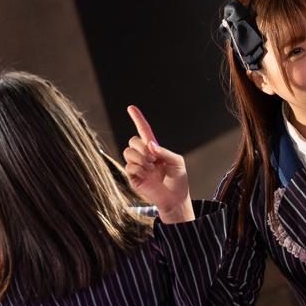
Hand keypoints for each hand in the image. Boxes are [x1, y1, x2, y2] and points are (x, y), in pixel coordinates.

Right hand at [123, 105, 193, 223]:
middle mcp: (143, 155)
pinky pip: (128, 166)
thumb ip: (164, 152)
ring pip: (128, 152)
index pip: (144, 131)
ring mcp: (137, 166)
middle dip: (142, 147)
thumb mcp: (177, 162)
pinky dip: (138, 169)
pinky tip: (146, 175)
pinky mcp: (132, 177)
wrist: (174, 198)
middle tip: (153, 159)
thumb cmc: (178, 179)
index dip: (138, 119)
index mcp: (154, 149)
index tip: (131, 107)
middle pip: (132, 140)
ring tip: (150, 167)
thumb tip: (150, 145)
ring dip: (140, 158)